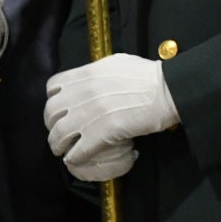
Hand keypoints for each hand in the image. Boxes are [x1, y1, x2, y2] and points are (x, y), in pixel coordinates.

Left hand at [43, 54, 179, 173]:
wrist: (169, 90)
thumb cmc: (150, 76)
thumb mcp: (118, 63)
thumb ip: (97, 71)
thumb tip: (90, 79)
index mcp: (87, 74)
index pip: (53, 87)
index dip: (54, 99)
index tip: (61, 107)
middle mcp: (84, 93)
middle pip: (51, 113)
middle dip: (53, 124)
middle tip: (61, 131)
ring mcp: (91, 114)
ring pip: (58, 135)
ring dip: (59, 145)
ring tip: (64, 149)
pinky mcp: (101, 133)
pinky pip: (76, 151)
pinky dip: (74, 157)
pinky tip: (78, 158)